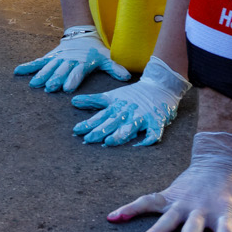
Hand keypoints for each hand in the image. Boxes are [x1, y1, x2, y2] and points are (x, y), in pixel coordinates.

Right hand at [14, 25, 129, 93]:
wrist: (82, 33)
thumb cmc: (95, 50)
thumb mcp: (105, 57)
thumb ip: (115, 68)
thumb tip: (128, 77)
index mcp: (81, 62)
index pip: (77, 72)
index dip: (72, 79)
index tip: (68, 88)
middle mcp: (68, 61)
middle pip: (61, 71)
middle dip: (55, 79)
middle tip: (50, 88)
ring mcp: (58, 59)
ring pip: (49, 68)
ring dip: (42, 75)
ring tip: (35, 84)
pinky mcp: (50, 57)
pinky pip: (38, 62)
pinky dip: (28, 67)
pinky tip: (17, 72)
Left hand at [72, 57, 189, 146]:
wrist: (159, 86)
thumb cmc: (133, 95)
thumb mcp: (112, 96)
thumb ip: (93, 100)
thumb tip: (73, 101)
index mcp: (116, 108)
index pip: (100, 117)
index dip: (88, 124)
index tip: (76, 131)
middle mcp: (127, 113)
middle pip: (112, 123)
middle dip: (101, 131)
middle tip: (89, 139)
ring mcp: (142, 117)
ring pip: (130, 127)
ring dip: (120, 135)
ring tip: (110, 142)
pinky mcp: (156, 121)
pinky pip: (154, 131)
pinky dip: (150, 138)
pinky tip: (144, 144)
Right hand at [107, 131, 231, 231]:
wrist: (220, 159)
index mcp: (225, 212)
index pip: (226, 231)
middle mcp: (201, 209)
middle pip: (192, 228)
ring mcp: (183, 202)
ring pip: (167, 218)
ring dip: (155, 231)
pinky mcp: (169, 196)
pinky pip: (147, 202)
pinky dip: (130, 208)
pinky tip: (113, 217)